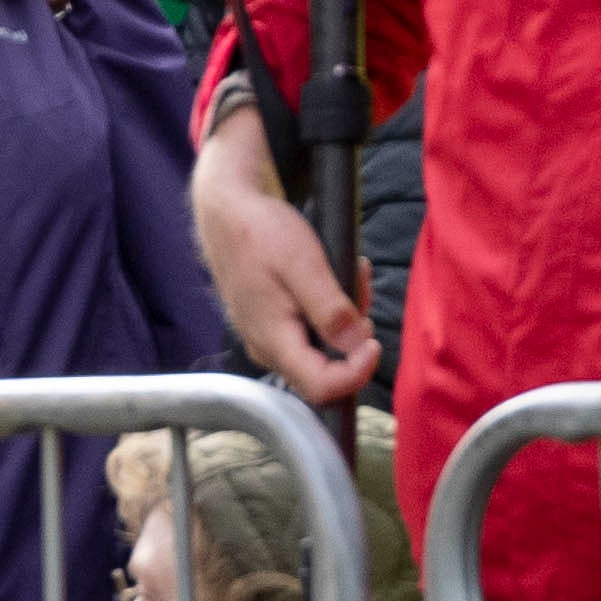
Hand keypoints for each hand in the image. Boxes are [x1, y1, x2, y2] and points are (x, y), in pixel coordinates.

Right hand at [185, 109, 373, 403]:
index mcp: (273, 341)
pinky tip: (334, 276)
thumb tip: (358, 346)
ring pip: (322, 349)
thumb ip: (329, 309)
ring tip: (352, 269)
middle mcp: (269, 350)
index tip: (374, 339)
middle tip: (360, 285)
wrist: (227, 211)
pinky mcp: (273, 324)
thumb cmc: (259, 233)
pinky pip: (313, 331)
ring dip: (347, 317)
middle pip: (327, 370)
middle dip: (354, 337)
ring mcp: (269, 339)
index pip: (322, 388)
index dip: (356, 372)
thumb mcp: (302, 264)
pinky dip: (332, 308)